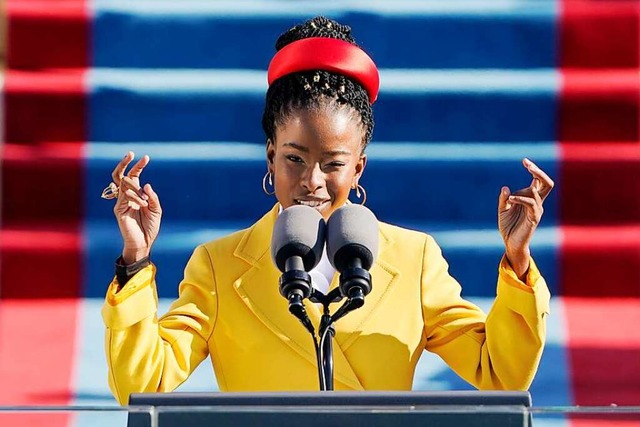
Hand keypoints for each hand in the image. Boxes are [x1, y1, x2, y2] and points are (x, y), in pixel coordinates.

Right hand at [112, 152, 161, 263]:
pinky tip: (143, 205)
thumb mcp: (156, 209)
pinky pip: (125, 197)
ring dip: (137, 190)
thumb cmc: (150, 227)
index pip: (134, 176)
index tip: (146, 157)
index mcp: (136, 194)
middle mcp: (127, 196)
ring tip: (146, 203)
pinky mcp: (118, 209)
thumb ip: (153, 197)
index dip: (138, 166)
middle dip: (124, 163)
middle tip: (131, 153)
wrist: (144, 242)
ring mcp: (121, 202)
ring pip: (124, 185)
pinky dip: (136, 198)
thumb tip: (146, 184)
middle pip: (121, 175)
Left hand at [498, 158, 553, 278]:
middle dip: (539, 172)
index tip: (524, 161)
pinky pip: (531, 204)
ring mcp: (536, 210)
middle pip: (546, 183)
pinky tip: (510, 200)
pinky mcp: (534, 218)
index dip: (534, 169)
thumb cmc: (508, 226)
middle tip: (528, 165)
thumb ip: (504, 199)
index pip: (537, 180)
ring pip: (538, 193)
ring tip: (509, 197)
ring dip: (522, 191)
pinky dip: (520, 199)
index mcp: (530, 198)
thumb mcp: (502, 209)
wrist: (510, 243)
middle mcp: (536, 202)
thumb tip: (505, 188)